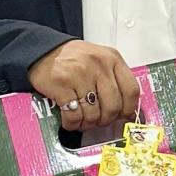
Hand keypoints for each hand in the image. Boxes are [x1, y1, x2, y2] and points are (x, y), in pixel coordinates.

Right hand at [28, 40, 142, 131]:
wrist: (44, 51)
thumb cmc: (73, 59)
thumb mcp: (100, 60)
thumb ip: (115, 81)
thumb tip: (128, 112)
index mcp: (112, 59)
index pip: (131, 90)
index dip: (129, 109)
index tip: (123, 116)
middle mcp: (98, 66)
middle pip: (113, 106)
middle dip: (106, 120)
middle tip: (99, 121)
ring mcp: (80, 75)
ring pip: (93, 114)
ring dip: (88, 124)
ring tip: (83, 120)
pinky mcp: (62, 85)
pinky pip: (74, 115)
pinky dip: (73, 124)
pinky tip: (71, 121)